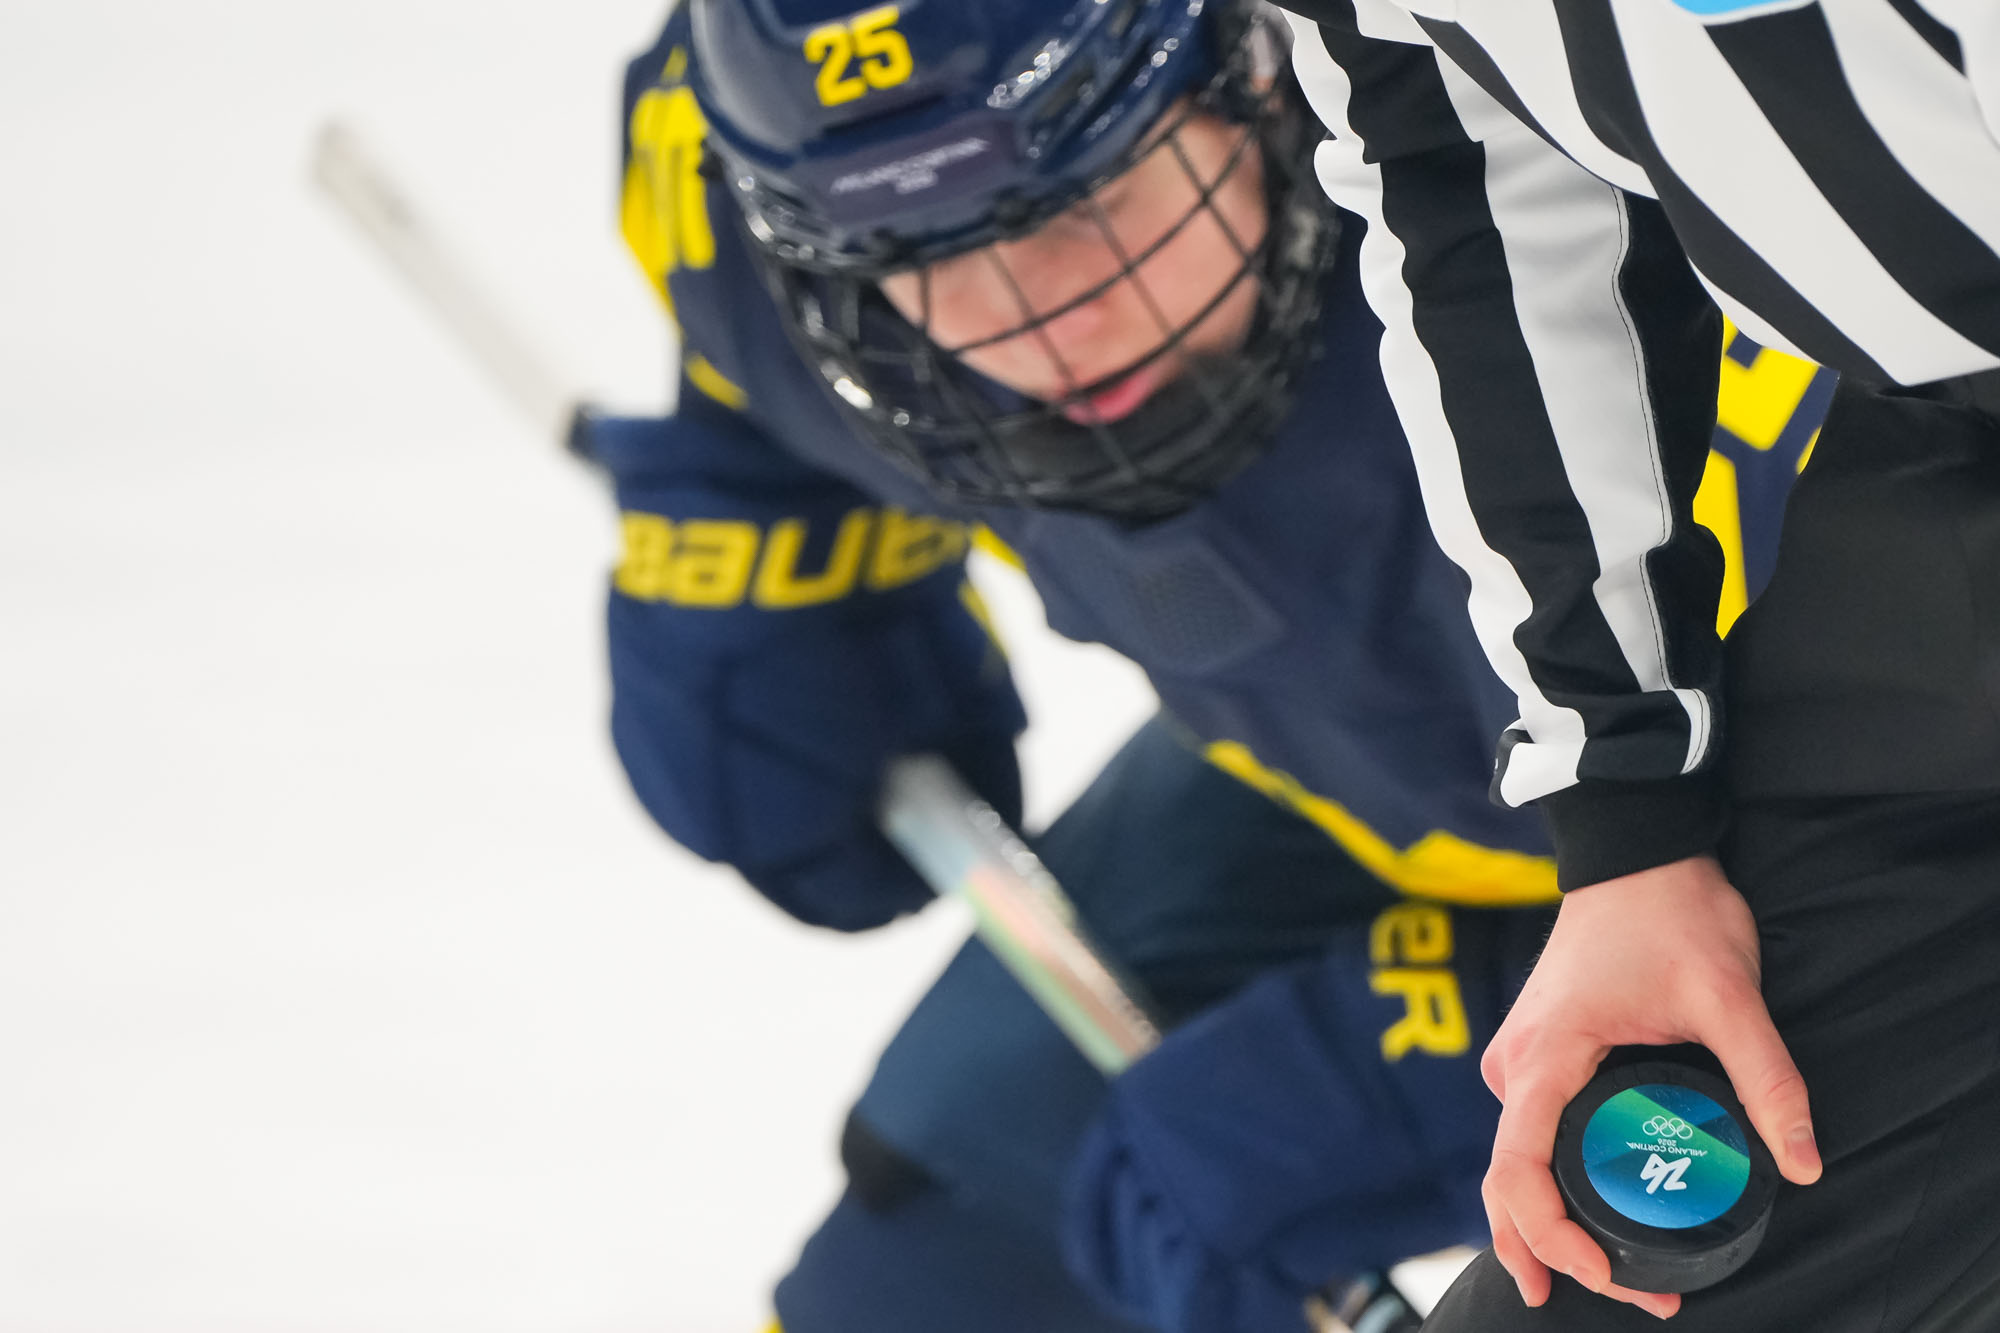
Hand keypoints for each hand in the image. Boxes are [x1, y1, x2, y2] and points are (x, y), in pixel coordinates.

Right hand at [1477, 855, 1821, 1318]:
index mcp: (1546, 1055)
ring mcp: (1520, 1059)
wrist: (1633, 850)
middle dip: (1553, 1253)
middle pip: (1508, 1183)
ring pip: (1513, 1163)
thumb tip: (1801, 1163)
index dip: (1547, 1236)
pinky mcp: (1535, 1055)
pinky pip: (1527, 1135)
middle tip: (1631, 1298)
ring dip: (1549, 1224)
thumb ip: (1768, 1079)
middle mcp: (1516, 1065)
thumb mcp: (1728, 995)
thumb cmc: (1668, 912)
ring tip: (1610, 1275)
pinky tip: (1588, 1217)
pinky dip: (1549, 1184)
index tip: (1596, 1273)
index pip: (1516, 1169)